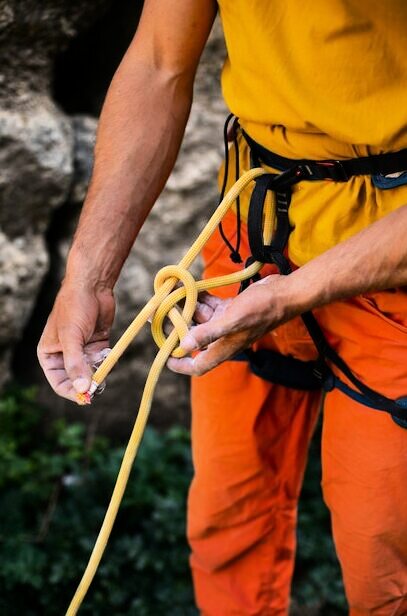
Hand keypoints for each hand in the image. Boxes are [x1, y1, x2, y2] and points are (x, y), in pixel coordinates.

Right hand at [37, 281, 114, 401]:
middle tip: (98, 388)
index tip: (86, 398)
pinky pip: (102, 362)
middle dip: (87, 384)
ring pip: (91, 372)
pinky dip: (106, 362)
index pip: (59, 382)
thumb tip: (83, 388)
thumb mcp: (72, 338)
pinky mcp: (97, 345)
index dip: (72, 392)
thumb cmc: (74, 308)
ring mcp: (82, 350)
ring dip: (98, 373)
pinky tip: (105, 352)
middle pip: (76, 380)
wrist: (93, 286)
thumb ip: (76, 364)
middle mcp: (65, 355)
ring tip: (102, 366)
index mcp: (49, 354)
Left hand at [167, 275, 289, 375]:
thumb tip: (184, 344)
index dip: (180, 364)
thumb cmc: (263, 309)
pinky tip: (188, 287)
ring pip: (200, 319)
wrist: (285, 293)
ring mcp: (227, 324)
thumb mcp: (233, 320)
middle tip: (161, 313)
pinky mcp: (231, 310)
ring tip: (171, 294)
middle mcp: (223, 339)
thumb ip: (209, 332)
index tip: (165, 356)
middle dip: (177, 327)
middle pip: (193, 339)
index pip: (197, 366)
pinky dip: (199, 298)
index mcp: (224, 348)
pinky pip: (210, 306)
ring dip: (186, 308)